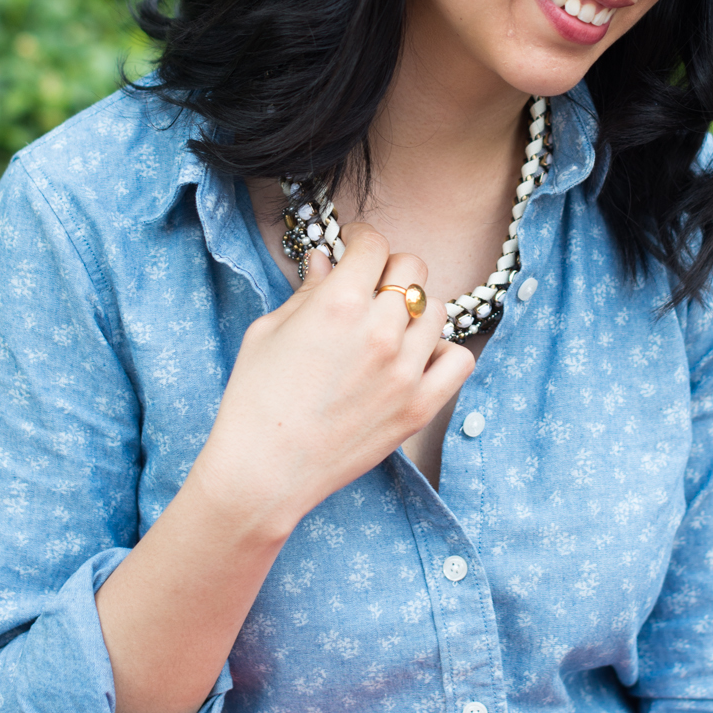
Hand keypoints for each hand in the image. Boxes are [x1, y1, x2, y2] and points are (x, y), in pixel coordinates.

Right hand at [197, 222, 474, 539]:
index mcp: (339, 303)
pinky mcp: (420, 407)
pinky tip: (415, 358)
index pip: (374, 245)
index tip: (355, 248)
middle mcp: (381, 331)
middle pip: (412, 270)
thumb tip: (327, 260)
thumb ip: (307, 291)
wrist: (263, 471)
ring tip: (388, 327)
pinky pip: (458, 360)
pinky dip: (442, 352)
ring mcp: (406, 371)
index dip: (361, 241)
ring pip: (437, 310)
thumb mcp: (269, 332)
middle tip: (370, 287)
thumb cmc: (254, 399)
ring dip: (413, 311)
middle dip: (389, 270)